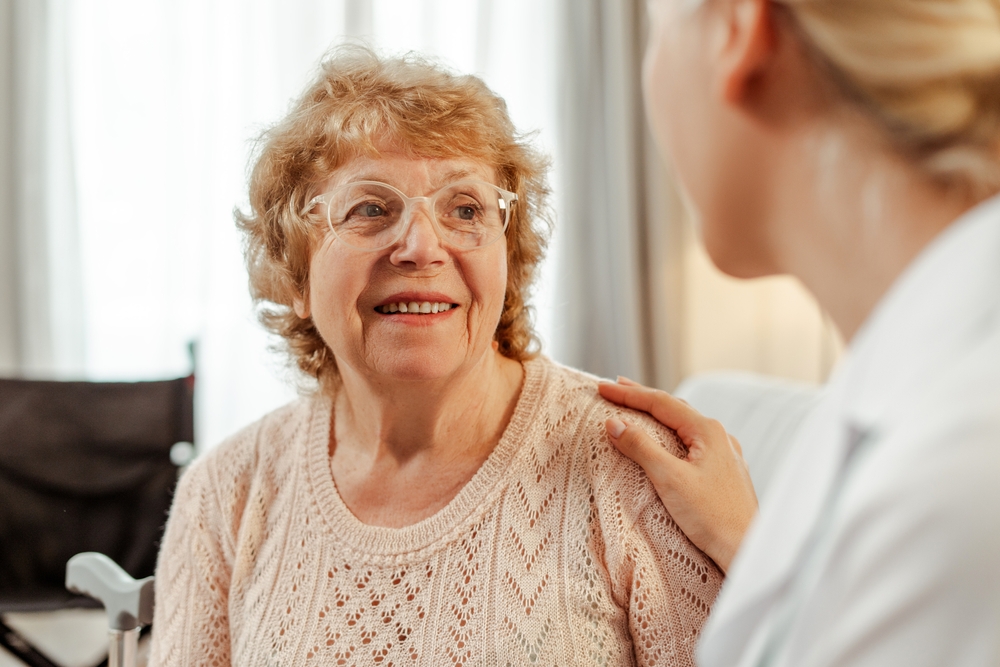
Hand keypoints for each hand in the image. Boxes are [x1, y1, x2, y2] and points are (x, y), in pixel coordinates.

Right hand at [599, 378, 757, 572]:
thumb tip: (614, 423)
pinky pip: (691, 443)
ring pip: (683, 425)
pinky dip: (669, 434)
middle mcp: (719, 437)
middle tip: (615, 388)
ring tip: (635, 409)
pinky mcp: (723, 473)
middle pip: (673, 409)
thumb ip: (641, 447)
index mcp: (707, 431)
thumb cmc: (713, 517)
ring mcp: (724, 455)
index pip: (660, 403)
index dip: (628, 394)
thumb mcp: (669, 479)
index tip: (602, 388)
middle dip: (642, 398)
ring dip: (656, 415)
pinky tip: (665, 441)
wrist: (746, 549)